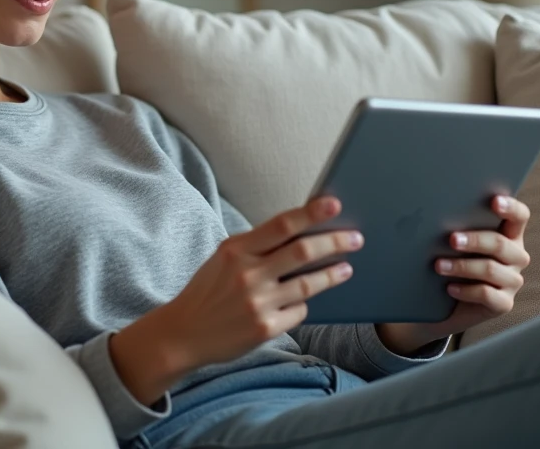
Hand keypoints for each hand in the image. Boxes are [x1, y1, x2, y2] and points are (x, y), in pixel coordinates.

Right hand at [110, 196, 361, 404]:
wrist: (183, 333)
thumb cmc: (209, 291)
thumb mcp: (224, 259)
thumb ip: (257, 246)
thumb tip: (301, 233)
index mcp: (235, 250)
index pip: (281, 225)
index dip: (310, 213)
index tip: (334, 204)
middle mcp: (247, 274)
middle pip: (302, 252)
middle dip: (335, 242)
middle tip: (356, 238)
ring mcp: (257, 303)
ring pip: (308, 284)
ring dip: (332, 274)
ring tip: (346, 268)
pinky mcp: (265, 329)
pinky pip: (299, 311)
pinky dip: (304, 304)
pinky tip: (306, 300)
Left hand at [378, 194, 530, 354]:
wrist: (444, 304)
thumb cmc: (451, 262)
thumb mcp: (455, 243)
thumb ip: (458, 227)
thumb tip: (436, 213)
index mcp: (508, 235)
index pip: (519, 216)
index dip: (511, 208)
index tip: (494, 201)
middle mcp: (515, 256)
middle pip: (500, 243)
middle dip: (474, 240)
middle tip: (451, 240)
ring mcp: (512, 281)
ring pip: (491, 269)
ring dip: (462, 266)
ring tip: (438, 265)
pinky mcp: (504, 303)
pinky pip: (486, 294)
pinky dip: (466, 290)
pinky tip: (449, 288)